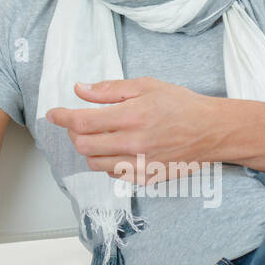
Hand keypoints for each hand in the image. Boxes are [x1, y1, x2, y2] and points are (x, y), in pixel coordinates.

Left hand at [45, 77, 218, 183]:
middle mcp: (133, 143)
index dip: (61, 118)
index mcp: (131, 116)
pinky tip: (116, 149)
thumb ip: (110, 89)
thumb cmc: (180, 104)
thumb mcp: (145, 86)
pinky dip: (107, 162)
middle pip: (83, 145)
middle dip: (73, 133)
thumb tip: (80, 89)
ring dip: (88, 149)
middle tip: (77, 123)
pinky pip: (114, 174)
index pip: (83, 122)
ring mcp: (140, 164)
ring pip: (95, 163)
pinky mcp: (147, 178)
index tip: (52, 114)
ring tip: (97, 136)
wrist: (212, 131)